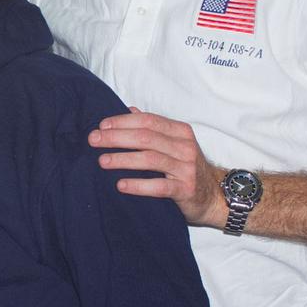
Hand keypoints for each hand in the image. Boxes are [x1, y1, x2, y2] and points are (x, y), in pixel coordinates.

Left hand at [88, 110, 227, 227]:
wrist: (213, 196)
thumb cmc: (186, 167)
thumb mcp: (173, 144)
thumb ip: (153, 128)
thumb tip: (129, 110)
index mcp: (180, 132)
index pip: (148, 121)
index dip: (123, 121)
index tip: (101, 126)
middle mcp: (185, 147)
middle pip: (146, 137)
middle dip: (116, 137)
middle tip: (94, 140)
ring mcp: (187, 168)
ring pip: (150, 159)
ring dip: (123, 159)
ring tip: (102, 161)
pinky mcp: (186, 189)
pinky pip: (159, 186)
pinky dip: (138, 185)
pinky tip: (120, 185)